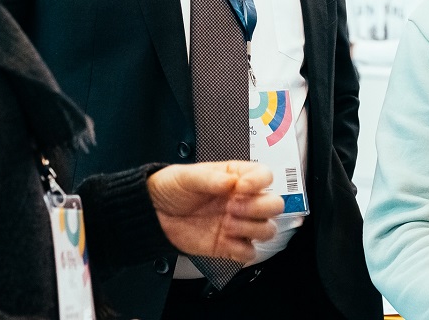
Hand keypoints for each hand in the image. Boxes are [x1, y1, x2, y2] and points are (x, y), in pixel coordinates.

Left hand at [146, 161, 284, 262]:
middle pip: (274, 204)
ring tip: (226, 224)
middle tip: (231, 207)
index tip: (241, 188)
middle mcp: (241, 200)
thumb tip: (231, 181)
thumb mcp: (186, 176)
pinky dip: (242, 248)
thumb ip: (210, 178)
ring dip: (250, 228)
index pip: (264, 175)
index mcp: (235, 177)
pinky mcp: (229, 245)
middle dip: (257, 207)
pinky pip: (250, 252)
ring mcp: (238, 223)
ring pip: (268, 229)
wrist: (153, 215)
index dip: (259, 182)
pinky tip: (225, 240)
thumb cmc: (170, 189)